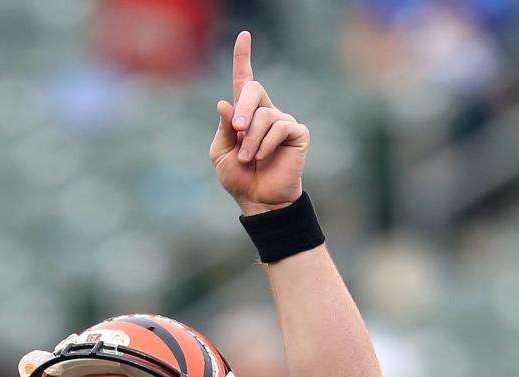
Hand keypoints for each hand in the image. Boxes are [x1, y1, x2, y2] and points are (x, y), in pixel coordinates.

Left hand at [210, 32, 308, 214]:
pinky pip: (279, 127)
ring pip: (264, 115)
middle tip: (236, 131)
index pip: (244, 80)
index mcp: (244, 114)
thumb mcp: (220, 152)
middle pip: (253, 90)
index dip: (243, 57)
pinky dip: (266, 144)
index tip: (244, 35)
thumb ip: (223, 128)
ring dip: (250, 139)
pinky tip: (263, 157)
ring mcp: (282, 120)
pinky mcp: (297, 132)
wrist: (258, 200)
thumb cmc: (238, 177)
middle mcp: (265, 111)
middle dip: (242, 109)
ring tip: (247, 158)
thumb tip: (225, 102)